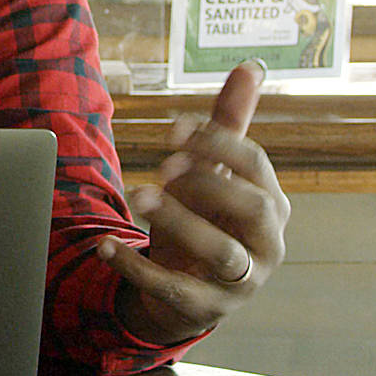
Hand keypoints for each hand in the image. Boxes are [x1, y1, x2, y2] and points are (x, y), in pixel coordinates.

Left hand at [98, 59, 290, 345]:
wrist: (191, 289)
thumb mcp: (216, 173)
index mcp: (272, 203)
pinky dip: (135, 268)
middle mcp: (268, 244)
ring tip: (139, 194)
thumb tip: (249, 65)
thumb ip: (229, 124)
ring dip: (180, 221)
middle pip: (253, 207)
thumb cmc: (208, 219)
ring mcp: (242, 282)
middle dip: (208, 182)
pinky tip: (104, 245)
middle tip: (163, 166)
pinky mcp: (206, 309)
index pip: (256, 165)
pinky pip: (174, 290)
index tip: (172, 129)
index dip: (216, 142)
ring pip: (222, 252)